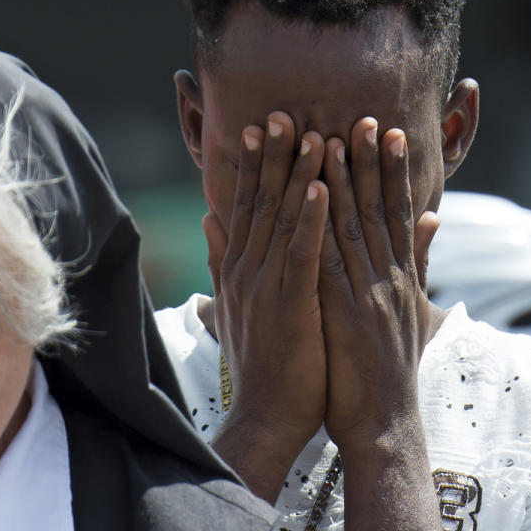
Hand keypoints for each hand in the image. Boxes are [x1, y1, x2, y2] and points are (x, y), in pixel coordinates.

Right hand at [204, 112, 330, 497]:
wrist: (266, 416)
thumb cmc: (259, 363)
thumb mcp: (232, 305)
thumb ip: (221, 259)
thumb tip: (209, 219)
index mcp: (238, 269)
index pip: (245, 207)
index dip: (253, 166)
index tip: (259, 128)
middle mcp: (246, 271)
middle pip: (260, 203)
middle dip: (272, 157)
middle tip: (280, 113)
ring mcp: (265, 287)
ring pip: (283, 221)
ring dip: (297, 176)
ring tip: (310, 135)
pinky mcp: (289, 306)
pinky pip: (302, 255)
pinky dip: (311, 220)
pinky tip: (321, 188)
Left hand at [317, 117, 439, 449]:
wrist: (381, 423)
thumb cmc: (385, 368)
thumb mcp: (410, 309)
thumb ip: (416, 260)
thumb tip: (435, 216)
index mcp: (398, 275)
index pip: (393, 211)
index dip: (389, 168)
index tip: (382, 128)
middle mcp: (388, 277)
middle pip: (377, 209)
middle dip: (368, 161)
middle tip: (360, 116)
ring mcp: (369, 293)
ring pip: (354, 226)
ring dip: (344, 181)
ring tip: (333, 139)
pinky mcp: (346, 314)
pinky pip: (330, 262)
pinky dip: (322, 227)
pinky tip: (313, 197)